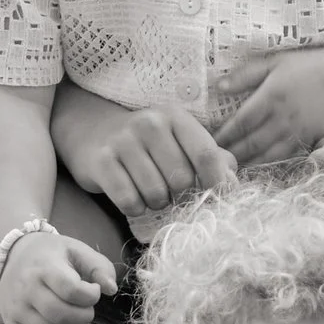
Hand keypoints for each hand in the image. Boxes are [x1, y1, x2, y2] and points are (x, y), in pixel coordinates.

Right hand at [0, 224, 115, 323]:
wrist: (13, 256)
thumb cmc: (51, 254)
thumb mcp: (76, 250)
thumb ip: (99, 267)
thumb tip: (111, 289)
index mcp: (44, 267)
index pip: (72, 290)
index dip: (91, 296)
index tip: (93, 290)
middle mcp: (26, 289)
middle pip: (60, 315)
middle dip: (83, 316)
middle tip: (86, 308)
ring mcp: (15, 308)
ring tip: (74, 319)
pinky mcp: (10, 323)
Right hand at [53, 87, 236, 216]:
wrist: (91, 132)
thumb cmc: (147, 143)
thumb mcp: (179, 140)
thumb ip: (211, 158)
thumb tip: (232, 184)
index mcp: (175, 117)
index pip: (206, 153)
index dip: (217, 182)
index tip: (219, 198)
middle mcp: (150, 124)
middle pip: (182, 180)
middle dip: (180, 195)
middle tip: (171, 191)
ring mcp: (123, 141)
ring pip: (156, 194)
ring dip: (157, 202)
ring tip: (150, 190)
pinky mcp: (101, 162)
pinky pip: (130, 201)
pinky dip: (135, 207)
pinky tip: (131, 195)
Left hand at [213, 47, 323, 166]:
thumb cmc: (306, 66)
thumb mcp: (274, 63)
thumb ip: (246, 75)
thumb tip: (219, 86)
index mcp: (272, 96)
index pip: (242, 122)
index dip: (225, 134)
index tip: (210, 141)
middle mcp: (284, 116)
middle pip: (252, 142)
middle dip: (233, 153)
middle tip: (216, 160)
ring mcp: (297, 130)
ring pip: (268, 153)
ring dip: (248, 162)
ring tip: (232, 167)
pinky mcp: (309, 138)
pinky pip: (285, 155)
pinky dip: (269, 162)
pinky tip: (257, 165)